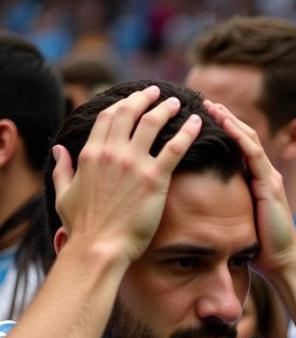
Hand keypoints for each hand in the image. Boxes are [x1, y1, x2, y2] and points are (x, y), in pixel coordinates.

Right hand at [52, 85, 201, 264]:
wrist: (100, 245)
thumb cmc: (82, 226)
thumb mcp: (63, 192)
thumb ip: (62, 168)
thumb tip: (58, 149)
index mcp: (90, 153)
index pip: (107, 117)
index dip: (122, 104)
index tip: (133, 99)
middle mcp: (112, 152)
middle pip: (129, 113)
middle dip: (144, 98)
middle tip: (157, 92)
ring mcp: (134, 164)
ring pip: (153, 124)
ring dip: (166, 109)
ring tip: (177, 103)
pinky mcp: (155, 179)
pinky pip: (175, 149)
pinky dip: (187, 132)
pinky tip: (197, 124)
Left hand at [202, 100, 295, 278]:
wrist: (283, 261)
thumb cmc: (261, 248)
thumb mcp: (239, 221)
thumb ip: (229, 206)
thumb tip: (203, 204)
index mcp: (258, 182)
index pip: (241, 147)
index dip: (224, 129)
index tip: (203, 116)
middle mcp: (266, 175)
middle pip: (245, 136)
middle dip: (225, 117)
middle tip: (202, 101)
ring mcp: (270, 178)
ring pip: (248, 139)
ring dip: (229, 120)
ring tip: (209, 105)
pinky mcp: (270, 185)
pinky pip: (253, 153)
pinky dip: (237, 136)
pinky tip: (223, 123)